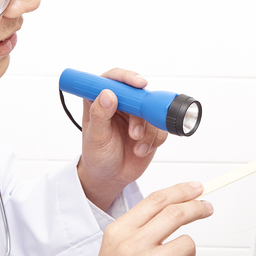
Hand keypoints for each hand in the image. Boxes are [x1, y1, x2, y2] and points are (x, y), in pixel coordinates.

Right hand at [74, 181, 212, 255]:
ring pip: (187, 244)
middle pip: (175, 214)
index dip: (181, 191)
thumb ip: (140, 229)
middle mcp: (131, 245)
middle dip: (197, 208)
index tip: (196, 189)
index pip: (156, 200)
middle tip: (206, 209)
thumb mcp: (115, 248)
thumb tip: (173, 209)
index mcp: (119, 232)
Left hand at [76, 68, 168, 209]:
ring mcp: (136, 115)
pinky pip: (161, 127)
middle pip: (138, 94)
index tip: (139, 84)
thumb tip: (107, 93)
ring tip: (136, 146)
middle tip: (135, 133)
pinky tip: (141, 150)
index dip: (127, 77)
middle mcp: (120, 104)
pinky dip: (154, 139)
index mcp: (101, 100)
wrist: (111, 177)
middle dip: (140, 114)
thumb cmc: (97, 156)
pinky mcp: (150, 128)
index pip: (114, 79)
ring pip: (152, 112)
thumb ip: (99, 115)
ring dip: (147, 131)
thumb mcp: (95, 137)